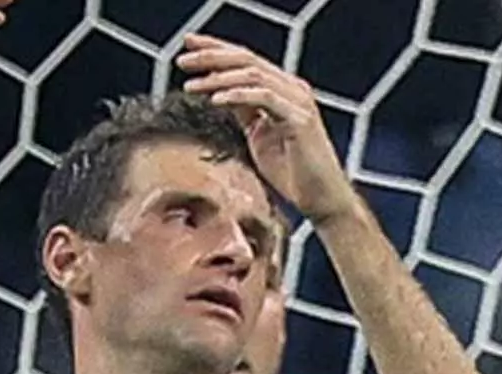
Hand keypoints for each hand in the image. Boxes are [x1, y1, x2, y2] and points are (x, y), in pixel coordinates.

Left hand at [176, 34, 357, 223]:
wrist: (319, 198)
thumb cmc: (291, 172)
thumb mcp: (258, 136)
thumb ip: (244, 113)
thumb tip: (218, 93)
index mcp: (283, 89)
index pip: (246, 60)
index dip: (215, 51)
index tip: (188, 48)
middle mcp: (293, 89)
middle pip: (247, 60)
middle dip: (212, 56)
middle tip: (183, 58)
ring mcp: (298, 101)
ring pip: (253, 75)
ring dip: (218, 77)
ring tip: (192, 84)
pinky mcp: (300, 119)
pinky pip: (265, 97)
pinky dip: (238, 95)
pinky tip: (216, 100)